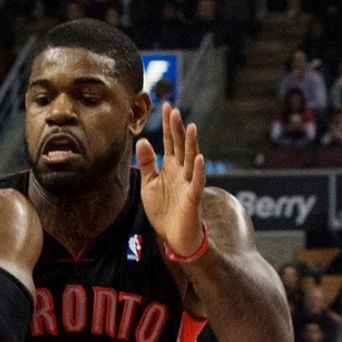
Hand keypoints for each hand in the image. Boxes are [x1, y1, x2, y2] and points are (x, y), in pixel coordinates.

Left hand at [136, 103, 205, 257]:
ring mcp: (188, 183)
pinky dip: (198, 170)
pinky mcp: (193, 197)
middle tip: (174, 110)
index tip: (166, 105)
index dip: (167, 125)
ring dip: (191, 144)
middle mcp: (181, 171)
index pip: (169, 141)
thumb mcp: (149, 184)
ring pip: (191, 160)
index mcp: (170, 167)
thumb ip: (147, 163)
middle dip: (177, 129)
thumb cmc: (162, 210)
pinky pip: (197, 182)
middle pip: (180, 146)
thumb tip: (142, 141)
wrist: (172, 236)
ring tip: (190, 127)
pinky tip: (199, 158)